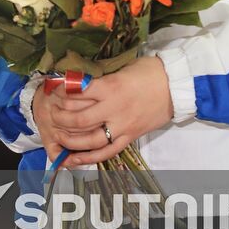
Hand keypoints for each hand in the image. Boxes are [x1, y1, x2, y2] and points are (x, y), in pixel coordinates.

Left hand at [40, 57, 173, 166]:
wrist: (176, 85)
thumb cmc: (149, 71)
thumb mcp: (122, 68)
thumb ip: (102, 78)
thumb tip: (78, 82)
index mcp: (111, 86)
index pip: (77, 93)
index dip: (61, 93)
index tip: (52, 91)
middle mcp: (114, 108)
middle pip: (79, 119)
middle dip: (60, 118)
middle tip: (51, 113)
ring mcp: (122, 125)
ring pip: (90, 139)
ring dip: (70, 139)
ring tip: (58, 134)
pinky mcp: (130, 137)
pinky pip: (106, 152)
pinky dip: (88, 158)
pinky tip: (73, 160)